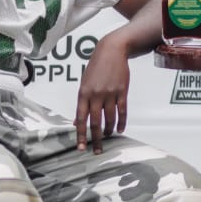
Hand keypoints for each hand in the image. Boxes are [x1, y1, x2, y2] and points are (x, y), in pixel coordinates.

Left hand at [74, 38, 129, 153]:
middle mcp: (96, 95)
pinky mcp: (122, 91)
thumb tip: (78, 121)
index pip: (81, 118)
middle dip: (95, 138)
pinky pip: (122, 111)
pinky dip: (121, 122)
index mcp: (83, 93)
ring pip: (109, 118)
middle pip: (95, 122)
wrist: (112, 50)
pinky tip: (120, 129)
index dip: (81, 134)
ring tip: (107, 136)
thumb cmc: (96, 67)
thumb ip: (82, 103)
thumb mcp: (84, 83)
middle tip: (97, 150)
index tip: (81, 147)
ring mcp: (110, 93)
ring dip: (108, 130)